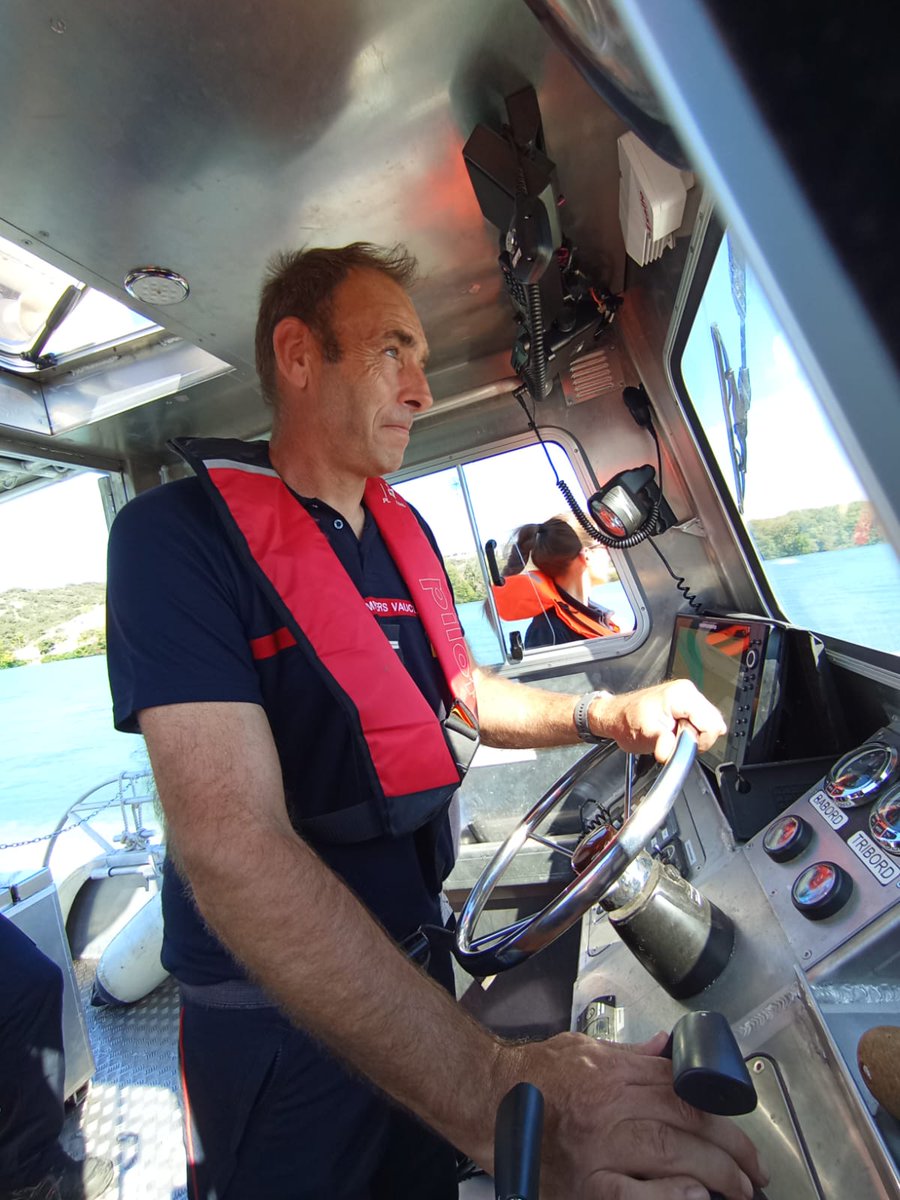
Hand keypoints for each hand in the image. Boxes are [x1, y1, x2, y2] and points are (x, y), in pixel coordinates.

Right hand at [506, 1032, 765, 1199]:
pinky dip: (668, 1196)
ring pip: (670, 1154)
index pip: (679, 1087)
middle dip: (729, 1147)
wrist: (482, 1098)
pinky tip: (693, 1196)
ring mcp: (597, 1147)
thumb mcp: (582, 1049)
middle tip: (754, 1168)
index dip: (718, 1109)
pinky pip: (634, 1194)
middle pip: (684, 1120)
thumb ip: (631, 1056)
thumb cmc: (530, 1077)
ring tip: (740, 1188)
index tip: (739, 1130)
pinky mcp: (584, 1185)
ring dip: (715, 1173)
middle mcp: (608, 1106)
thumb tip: (670, 1051)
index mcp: (611, 1071)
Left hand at [592, 681, 726, 761]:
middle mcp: (689, 692)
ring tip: (671, 736)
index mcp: (682, 695)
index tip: (679, 744)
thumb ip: (661, 742)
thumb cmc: (626, 720)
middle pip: (713, 725)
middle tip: (673, 740)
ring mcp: (690, 698)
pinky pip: (702, 725)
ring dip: (693, 738)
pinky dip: (691, 734)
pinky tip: (675, 733)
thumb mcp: (643, 734)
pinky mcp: (688, 706)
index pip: (712, 724)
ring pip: (709, 726)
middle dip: (696, 740)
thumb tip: (669, 753)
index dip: (697, 741)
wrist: (616, 715)